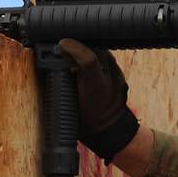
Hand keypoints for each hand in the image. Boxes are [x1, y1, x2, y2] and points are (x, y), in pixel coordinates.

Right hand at [58, 38, 138, 162]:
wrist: (111, 133)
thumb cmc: (86, 124)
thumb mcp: (69, 106)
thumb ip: (64, 84)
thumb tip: (56, 63)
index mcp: (97, 88)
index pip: (88, 58)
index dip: (73, 48)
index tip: (62, 43)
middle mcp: (111, 80)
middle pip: (96, 52)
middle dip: (80, 48)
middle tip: (65, 49)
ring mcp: (119, 78)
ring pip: (104, 54)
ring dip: (89, 52)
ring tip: (76, 55)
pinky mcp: (122, 78)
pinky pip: (109, 62)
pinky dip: (98, 60)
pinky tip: (88, 63)